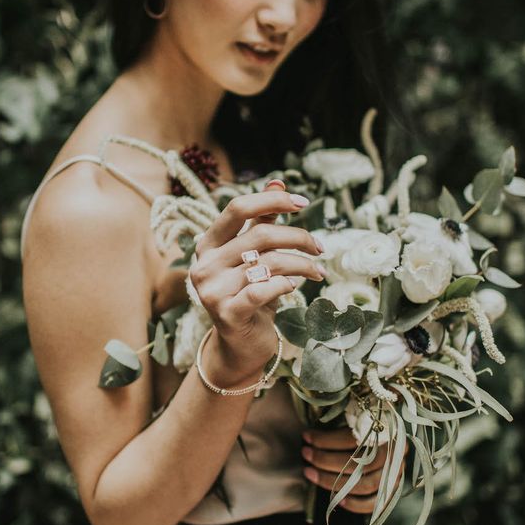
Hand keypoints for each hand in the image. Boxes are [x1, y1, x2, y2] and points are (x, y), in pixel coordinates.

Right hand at [190, 181, 326, 384]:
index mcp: (208, 245)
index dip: (271, 200)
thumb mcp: (255, 256)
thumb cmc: (250, 295)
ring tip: (316, 271)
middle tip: (320, 247)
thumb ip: (263, 220)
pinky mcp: (226, 314)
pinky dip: (286, 285)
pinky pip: (264, 289)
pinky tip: (294, 288)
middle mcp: (204, 265)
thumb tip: (278, 180)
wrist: (241, 345)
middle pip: (260, 236)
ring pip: (268, 263)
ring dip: (301, 265)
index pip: (237, 208)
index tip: (302, 203)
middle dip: (298, 238)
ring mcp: (211, 290)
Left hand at [301, 426, 407, 513]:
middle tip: (305, 454)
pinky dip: (355, 504)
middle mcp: (395, 454)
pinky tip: (337, 500)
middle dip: (325, 460)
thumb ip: (343, 423)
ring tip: (310, 473)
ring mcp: (396, 474)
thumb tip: (312, 433)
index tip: (306, 437)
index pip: (353, 438)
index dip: (326, 439)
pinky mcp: (393, 489)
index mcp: (387, 431)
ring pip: (364, 485)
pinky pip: (375, 503)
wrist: (393, 436)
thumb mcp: (359, 417)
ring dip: (332, 482)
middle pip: (358, 463)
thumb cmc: (368, 424)